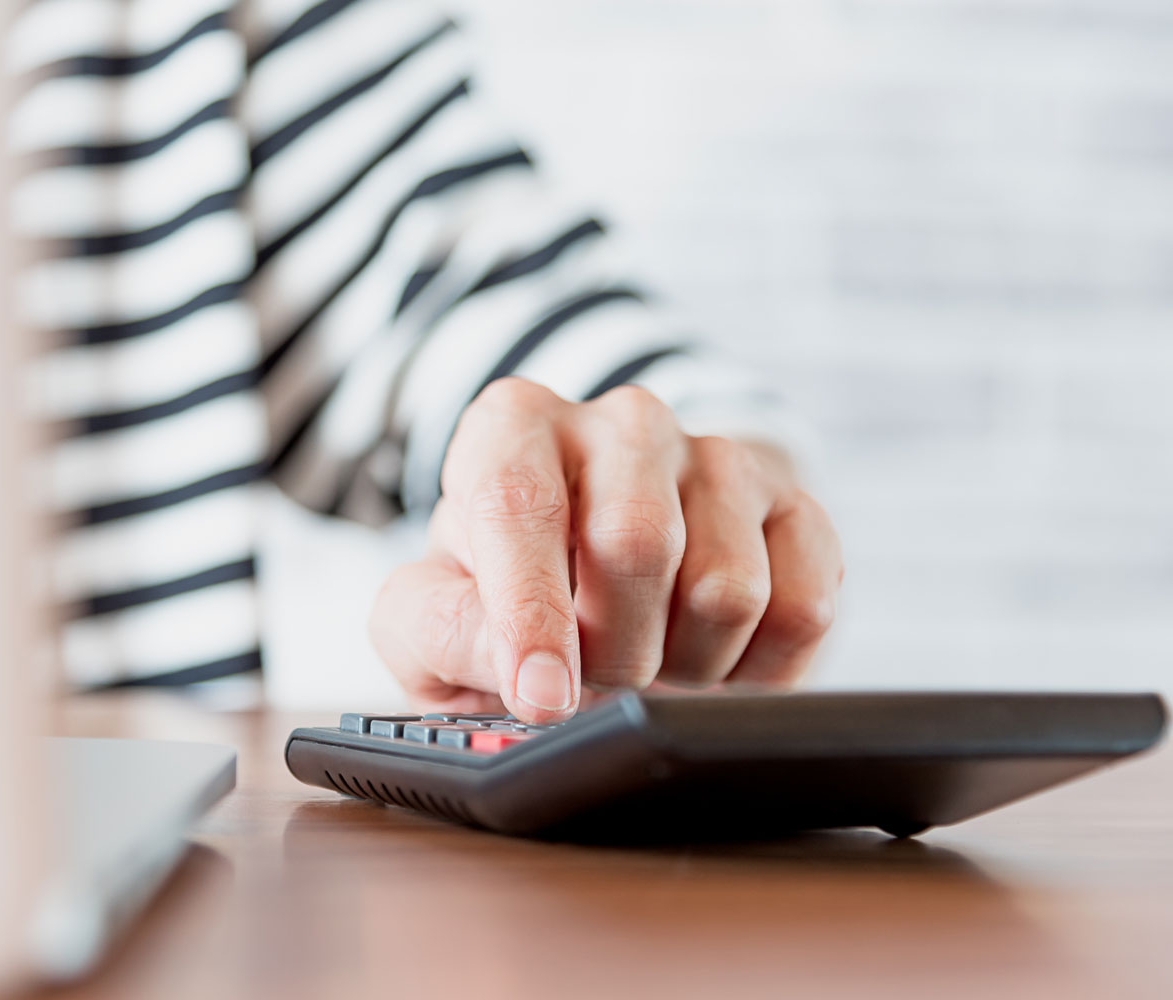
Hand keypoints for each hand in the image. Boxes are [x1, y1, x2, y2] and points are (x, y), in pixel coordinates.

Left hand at [369, 378, 841, 722]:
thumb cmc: (498, 600)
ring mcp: (718, 457)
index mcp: (513, 427)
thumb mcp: (428, 616)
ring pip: (728, 588)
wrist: (601, 593)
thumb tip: (525, 669)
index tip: (541, 695)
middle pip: (636, 543)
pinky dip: (757, 670)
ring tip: (648, 657)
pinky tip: (710, 657)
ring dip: (684, 664)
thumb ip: (442, 627)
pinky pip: (804, 610)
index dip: (531, 612)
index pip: (519, 503)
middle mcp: (620, 422)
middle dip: (612, 650)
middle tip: (591, 676)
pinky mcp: (799, 510)